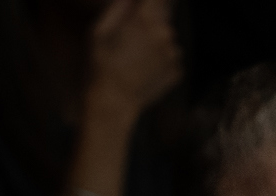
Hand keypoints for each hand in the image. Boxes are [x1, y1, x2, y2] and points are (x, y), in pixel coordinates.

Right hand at [87, 0, 181, 118]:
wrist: (112, 106)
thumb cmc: (99, 68)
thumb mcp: (98, 32)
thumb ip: (118, 8)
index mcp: (145, 19)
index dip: (149, 3)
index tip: (143, 9)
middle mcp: (165, 33)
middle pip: (162, 18)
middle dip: (149, 24)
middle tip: (129, 42)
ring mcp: (173, 54)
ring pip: (166, 40)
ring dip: (155, 45)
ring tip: (134, 61)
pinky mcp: (177, 71)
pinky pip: (169, 59)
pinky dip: (159, 63)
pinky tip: (142, 73)